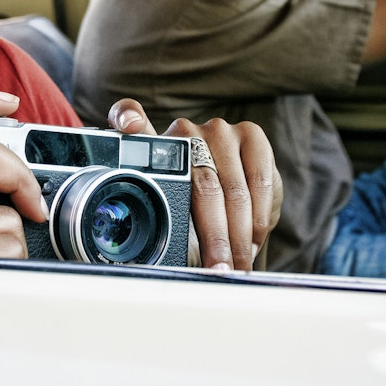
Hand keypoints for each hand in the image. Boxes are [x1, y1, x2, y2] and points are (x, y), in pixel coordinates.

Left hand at [108, 99, 281, 271]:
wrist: (235, 198)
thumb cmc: (195, 210)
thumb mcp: (170, 215)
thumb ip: (156, 220)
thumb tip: (147, 260)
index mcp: (150, 146)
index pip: (127, 116)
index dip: (127, 118)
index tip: (127, 126)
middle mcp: (182, 131)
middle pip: (200, 186)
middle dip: (214, 237)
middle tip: (218, 270)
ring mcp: (218, 130)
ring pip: (232, 189)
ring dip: (239, 235)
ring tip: (238, 264)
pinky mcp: (251, 135)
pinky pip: (259, 181)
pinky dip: (258, 217)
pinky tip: (254, 239)